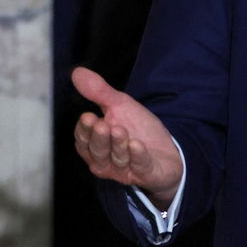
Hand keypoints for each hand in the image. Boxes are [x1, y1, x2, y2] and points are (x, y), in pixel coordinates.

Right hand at [71, 67, 181, 208]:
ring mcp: (126, 171)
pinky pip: (140, 167)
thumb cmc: (138, 129)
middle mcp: (106, 162)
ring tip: (120, 130)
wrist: (169, 149)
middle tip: (102, 124)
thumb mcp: (120, 107)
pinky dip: (138, 157)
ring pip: (117, 160)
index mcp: (95, 146)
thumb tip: (77, 72)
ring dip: (117, 145)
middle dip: (99, 139)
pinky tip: (137, 145)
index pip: (84, 141)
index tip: (88, 116)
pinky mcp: (147, 174)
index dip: (84, 131)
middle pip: (97, 152)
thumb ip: (100, 92)